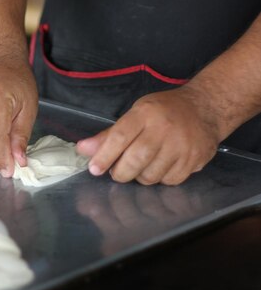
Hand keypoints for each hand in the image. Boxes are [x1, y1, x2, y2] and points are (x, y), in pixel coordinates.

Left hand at [77, 86, 220, 185]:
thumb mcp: (136, 114)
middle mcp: (164, 128)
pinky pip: (169, 181)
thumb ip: (110, 135)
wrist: (205, 108)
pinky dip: (161, 178)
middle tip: (118, 172)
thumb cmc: (164, 111)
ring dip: (141, 176)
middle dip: (121, 172)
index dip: (104, 156)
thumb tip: (84, 149)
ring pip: (151, 175)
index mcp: (145, 113)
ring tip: (142, 165)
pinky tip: (161, 166)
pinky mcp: (194, 160)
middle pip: (135, 160)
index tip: (94, 169)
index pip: (119, 137)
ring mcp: (181, 145)